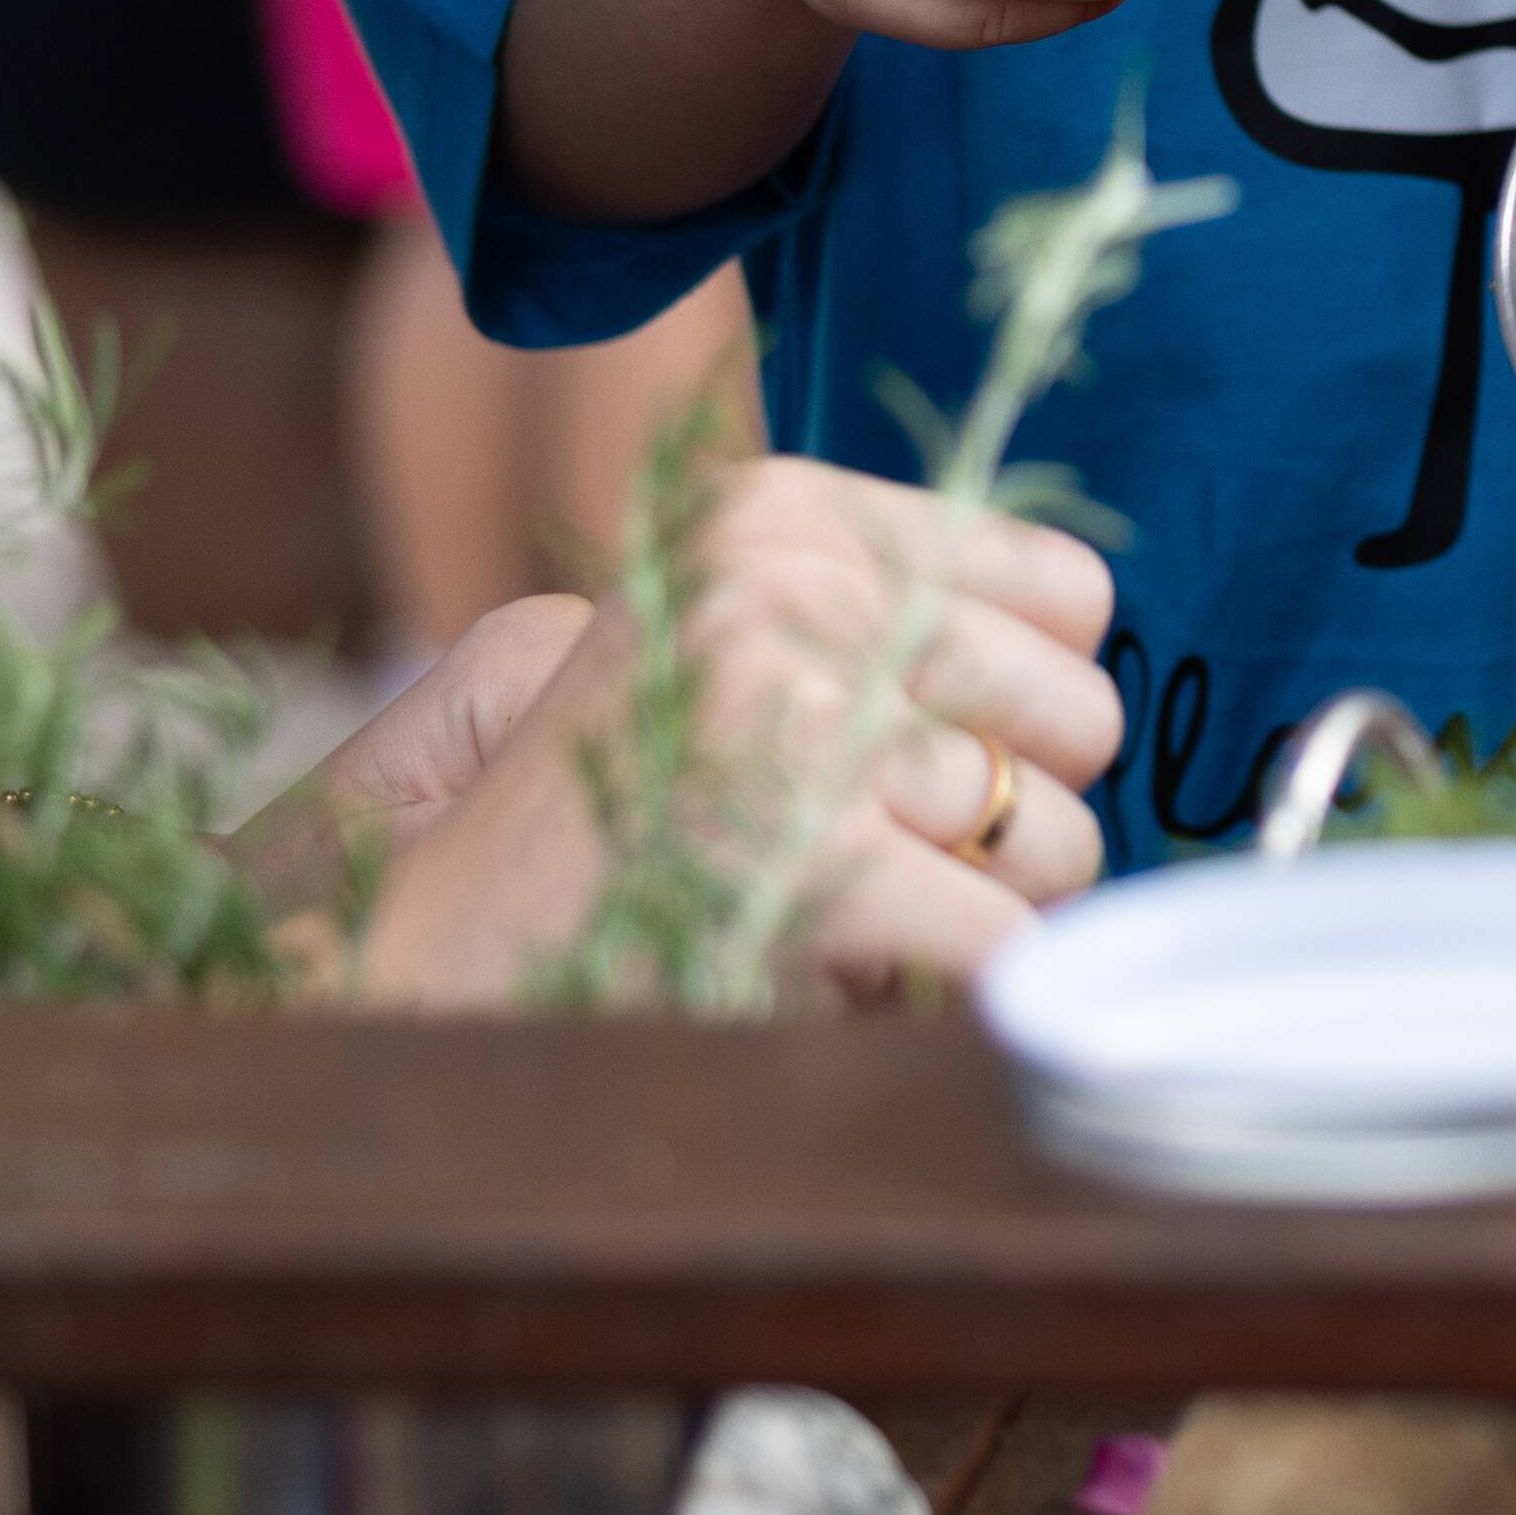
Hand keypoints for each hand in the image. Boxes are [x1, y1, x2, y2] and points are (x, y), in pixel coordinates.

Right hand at [321, 460, 1127, 1003]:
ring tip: (828, 919)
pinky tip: (830, 984)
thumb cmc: (609, 831)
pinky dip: (952, 999)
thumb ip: (899, 627)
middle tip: (864, 859)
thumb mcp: (738, 657)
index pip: (1070, 591)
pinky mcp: (809, 860)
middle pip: (1082, 716)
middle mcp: (785, 585)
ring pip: (1057, 840)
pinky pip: (1004, 944)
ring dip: (970, 918)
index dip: (1023, 707)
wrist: (415, 973)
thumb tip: (1100, 668)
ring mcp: (794, 718)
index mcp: (774, 515)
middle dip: (1004, 823)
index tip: (914, 754)